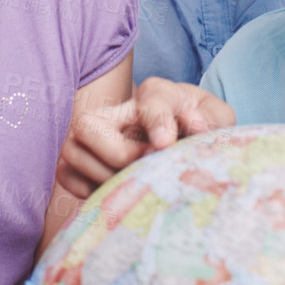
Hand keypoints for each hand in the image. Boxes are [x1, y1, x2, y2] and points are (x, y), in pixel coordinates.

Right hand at [54, 78, 233, 199]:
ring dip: (106, 177)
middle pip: (88, 125)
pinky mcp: (74, 162)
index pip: (151, 100)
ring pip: (73, 153)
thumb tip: (193, 124)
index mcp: (156, 94)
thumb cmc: (200, 129)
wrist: (184, 143)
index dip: (157, 121)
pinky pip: (67, 176)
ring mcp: (89, 136)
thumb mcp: (217, 120)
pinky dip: (91, 189)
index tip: (165, 144)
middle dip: (117, 154)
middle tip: (145, 169)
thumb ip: (209, 120)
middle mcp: (114, 110)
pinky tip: (120, 190)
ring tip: (137, 183)